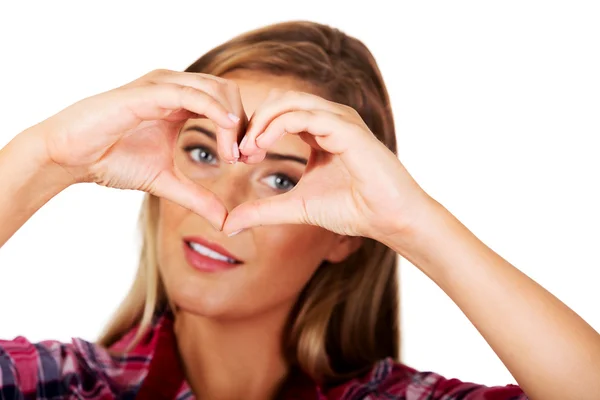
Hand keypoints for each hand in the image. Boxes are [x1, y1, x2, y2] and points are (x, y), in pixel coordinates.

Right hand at [39, 69, 245, 228]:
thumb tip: (225, 221)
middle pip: (228, 91)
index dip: (243, 129)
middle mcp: (174, 87)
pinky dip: (214, 110)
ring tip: (233, 156)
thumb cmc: (112, 160)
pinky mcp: (147, 92)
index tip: (248, 160)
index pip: (227, 103)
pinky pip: (190, 94)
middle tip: (245, 159)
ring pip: (214, 89)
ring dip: (232, 122)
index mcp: (180, 102)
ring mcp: (161, 86)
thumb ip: (196, 197)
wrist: (71, 157)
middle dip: (244, 124)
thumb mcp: (165, 182)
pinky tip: (227, 128)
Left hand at [222, 90, 430, 239]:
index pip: (279, 113)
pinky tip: (262, 146)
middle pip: (280, 99)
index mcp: (320, 131)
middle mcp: (329, 119)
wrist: (388, 219)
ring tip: (248, 150)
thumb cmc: (352, 209)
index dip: (254, 130)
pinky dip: (277, 126)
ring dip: (262, 122)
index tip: (240, 157)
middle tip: (240, 152)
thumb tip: (229, 225)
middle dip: (254, 122)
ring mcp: (339, 120)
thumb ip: (263, 211)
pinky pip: (304, 115)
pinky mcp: (347, 129)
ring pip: (289, 101)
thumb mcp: (296, 208)